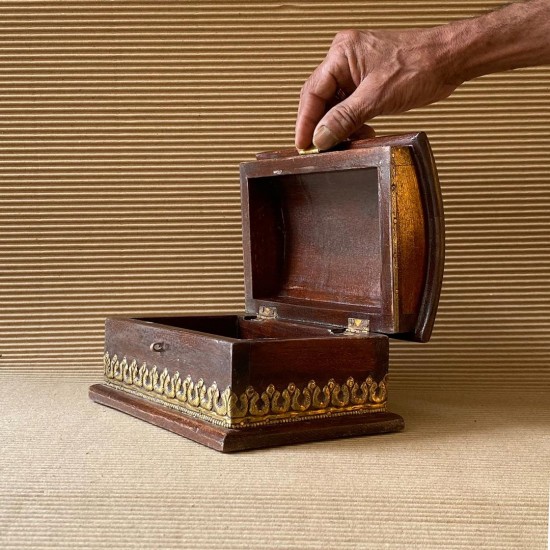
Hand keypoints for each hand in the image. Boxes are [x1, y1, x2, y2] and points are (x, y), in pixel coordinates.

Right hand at [295, 28, 459, 149]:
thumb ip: (344, 119)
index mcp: (342, 53)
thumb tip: (321, 136)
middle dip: (320, 125)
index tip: (303, 144)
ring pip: (335, 105)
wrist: (449, 61)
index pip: (312, 92)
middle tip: (317, 148)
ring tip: (342, 142)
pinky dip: (351, 122)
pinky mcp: (368, 82)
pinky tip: (358, 133)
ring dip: (338, 126)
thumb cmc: (421, 65)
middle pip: (320, 98)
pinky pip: (350, 105)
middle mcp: (346, 59)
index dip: (305, 122)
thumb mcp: (376, 98)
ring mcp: (357, 70)